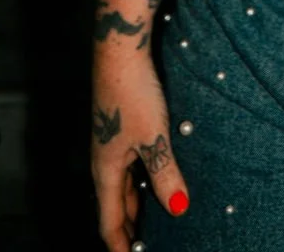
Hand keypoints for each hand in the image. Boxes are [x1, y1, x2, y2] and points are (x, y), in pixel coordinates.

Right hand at [91, 45, 190, 250]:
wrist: (121, 50)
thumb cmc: (133, 93)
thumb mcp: (154, 137)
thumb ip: (166, 173)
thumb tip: (177, 208)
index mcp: (106, 170)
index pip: (109, 220)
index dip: (120, 244)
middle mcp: (105, 160)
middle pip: (116, 204)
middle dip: (129, 227)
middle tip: (145, 244)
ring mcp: (114, 142)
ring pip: (125, 183)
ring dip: (138, 203)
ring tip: (155, 218)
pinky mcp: (124, 124)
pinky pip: (132, 163)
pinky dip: (143, 178)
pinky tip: (160, 174)